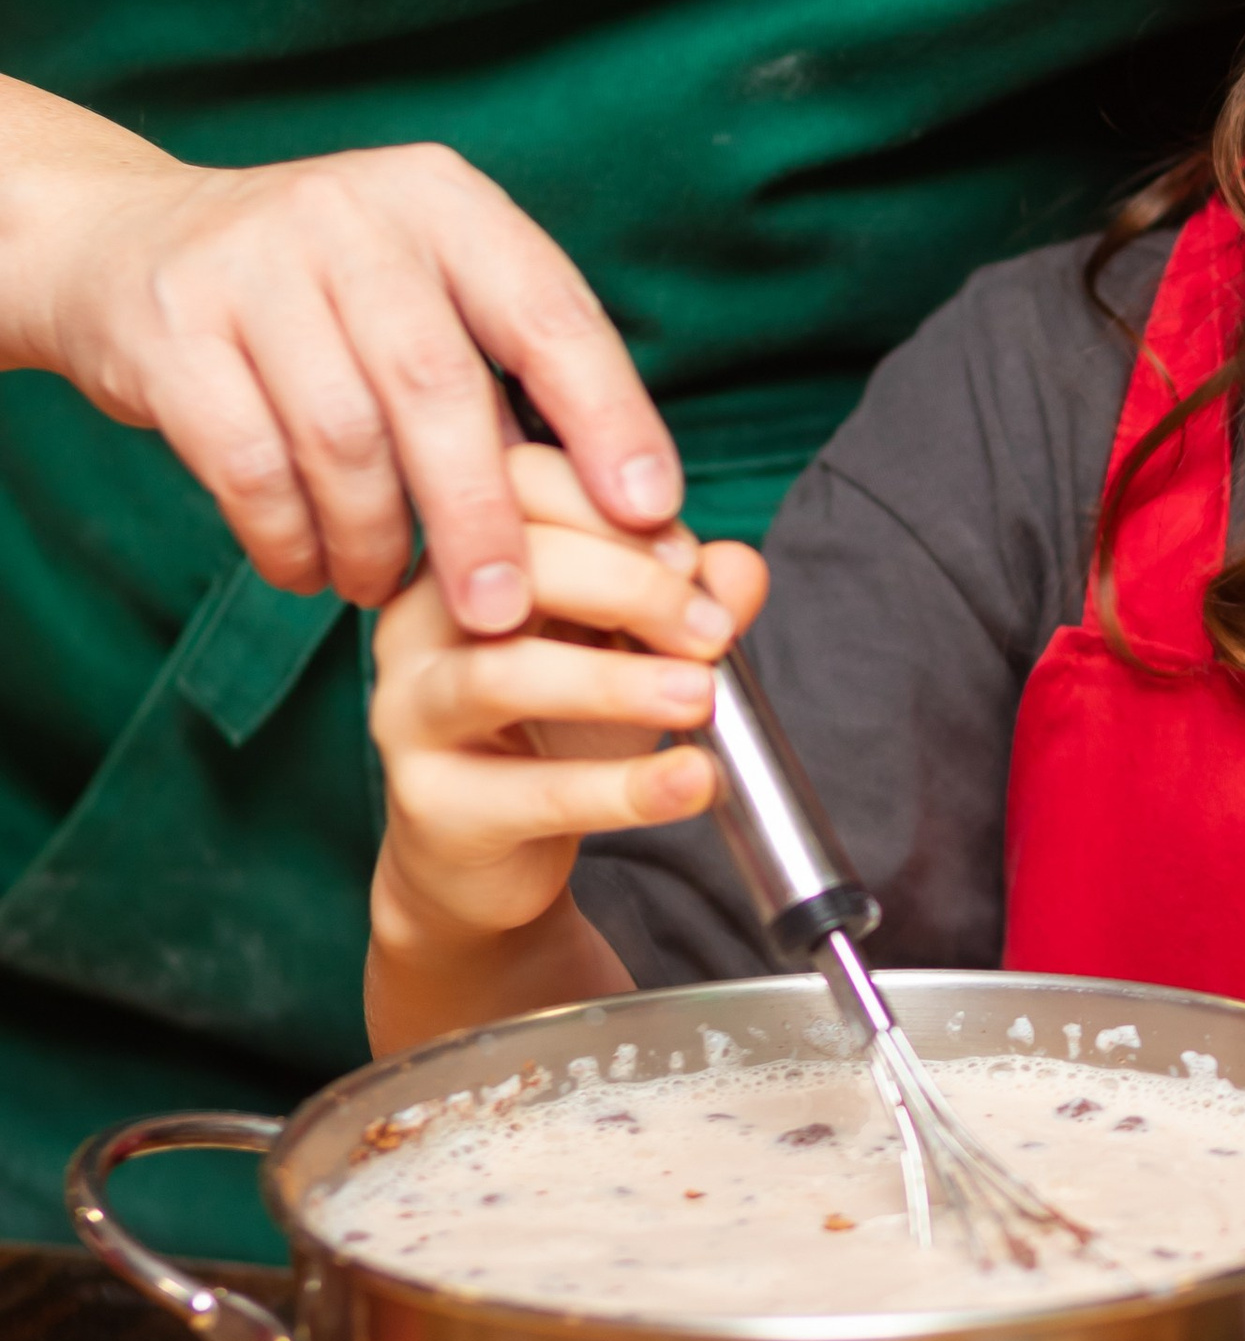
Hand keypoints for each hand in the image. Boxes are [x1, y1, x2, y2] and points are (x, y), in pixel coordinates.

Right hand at [7, 89, 680, 625]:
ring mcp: (251, 265)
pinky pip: (245, 464)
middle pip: (438, 386)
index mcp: (442, 200)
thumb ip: (505, 377)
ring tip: (384, 588)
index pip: (549, 310)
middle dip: (480, 513)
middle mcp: (352, 214)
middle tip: (503, 611)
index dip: (608, 415)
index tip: (649, 509)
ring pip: (342, 437)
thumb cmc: (315, 291)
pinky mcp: (169, 329)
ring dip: (375, 538)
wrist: (122, 242)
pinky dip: (288, 538)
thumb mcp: (420, 286)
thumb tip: (621, 512)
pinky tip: (308, 569)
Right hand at [366, 447, 766, 1051]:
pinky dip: (622, 788)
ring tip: (701, 698)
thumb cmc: (556, 728)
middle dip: (632, 588)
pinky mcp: (430, 803)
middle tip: (712, 633)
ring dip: (620, 683)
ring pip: (505, 674)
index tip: (688, 560)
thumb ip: (687, 597)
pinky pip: (529, 790)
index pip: (525, 484)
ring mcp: (411, 709)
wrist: (493, 857)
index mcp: (469, 555)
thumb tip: (737, 567)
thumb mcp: (633, 647)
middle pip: (516, 565)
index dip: (614, 509)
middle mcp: (421, 618)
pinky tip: (691, 780)